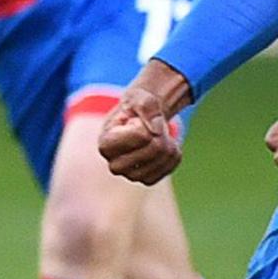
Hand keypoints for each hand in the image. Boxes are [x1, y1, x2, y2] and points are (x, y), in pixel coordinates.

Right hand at [99, 61, 194, 183]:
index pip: (140, 135)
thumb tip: (157, 131)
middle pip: (155, 148)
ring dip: (168, 142)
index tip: (136, 120)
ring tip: (156, 136)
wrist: (139, 121)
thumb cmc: (135, 108)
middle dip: (160, 134)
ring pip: (165, 157)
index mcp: (105, 144)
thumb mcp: (138, 98)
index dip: (145, 123)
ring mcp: (131, 175)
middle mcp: (114, 165)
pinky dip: (172, 154)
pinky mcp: (146, 180)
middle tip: (150, 128)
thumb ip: (146, 107)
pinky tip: (161, 147)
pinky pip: (170, 166)